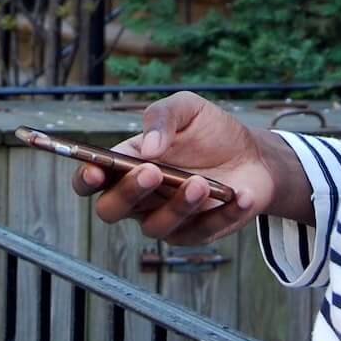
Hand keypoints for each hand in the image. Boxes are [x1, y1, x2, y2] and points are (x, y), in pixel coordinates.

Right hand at [68, 91, 307, 244]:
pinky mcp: (196, 232)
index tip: (96, 170)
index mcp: (128, 163)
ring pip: (156, 227)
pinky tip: (238, 196)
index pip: (91, 179)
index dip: (86, 179)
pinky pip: (201, 232)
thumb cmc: (211, 130)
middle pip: (111, 210)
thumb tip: (148, 146)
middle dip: (127, 193)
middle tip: (151, 172)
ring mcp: (166, 218)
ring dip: (177, 206)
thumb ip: (162, 116)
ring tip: (200, 183)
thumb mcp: (187, 108)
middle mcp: (140, 196)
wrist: (253, 154)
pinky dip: (221, 215)